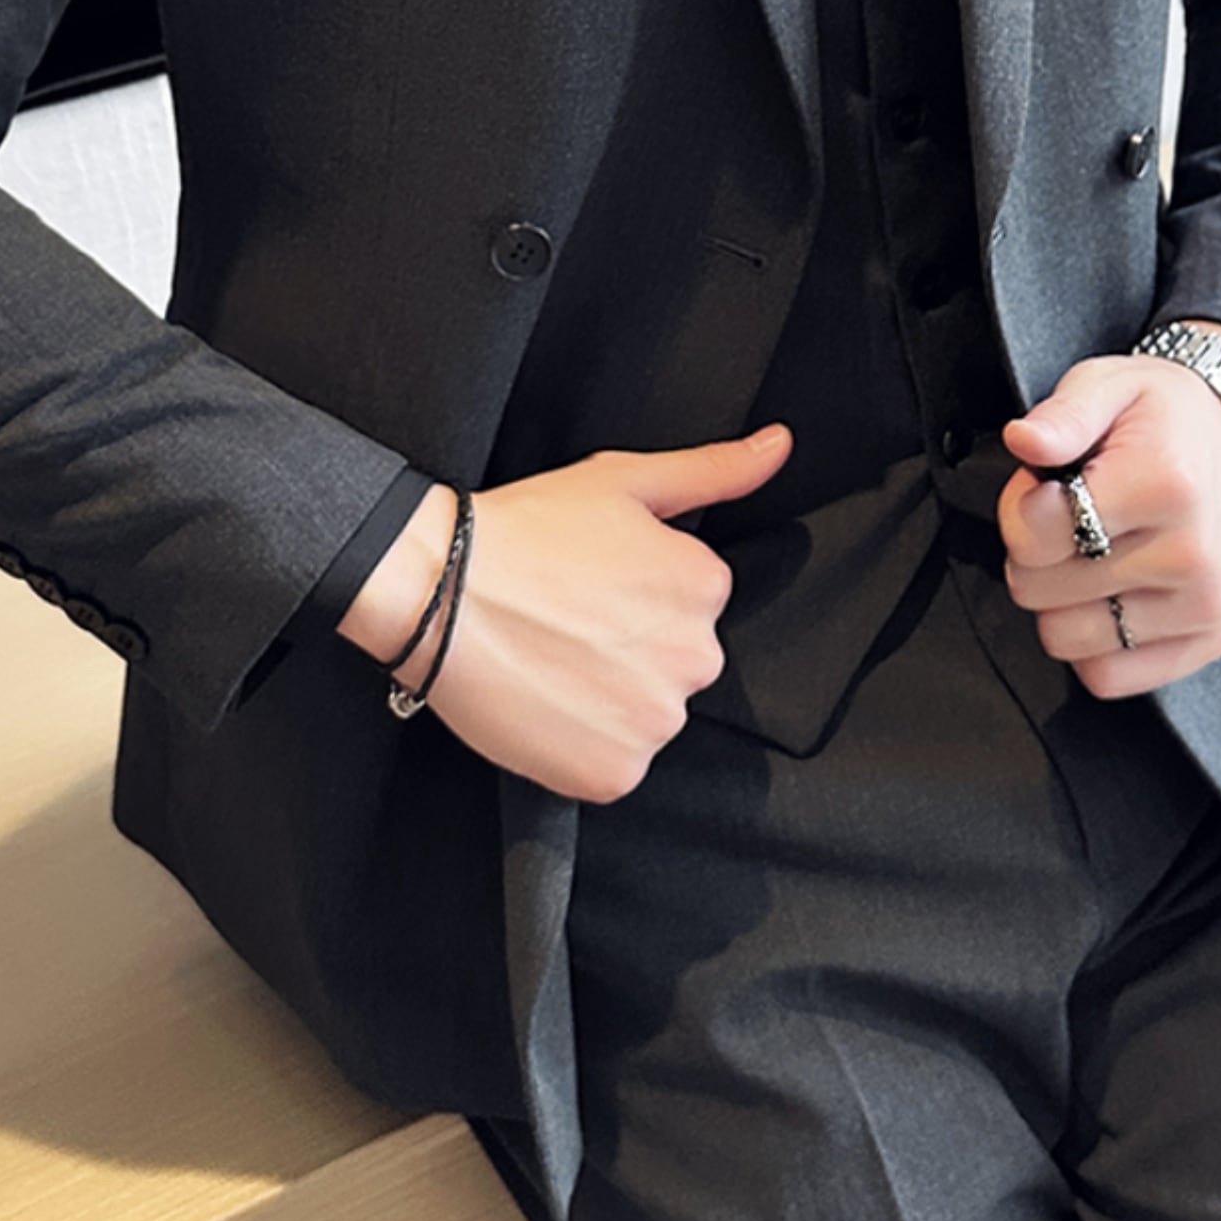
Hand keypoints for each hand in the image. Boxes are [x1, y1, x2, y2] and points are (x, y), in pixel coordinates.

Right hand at [338, 425, 792, 801]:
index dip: (635, 593)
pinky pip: (613, 766)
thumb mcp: (624, 480)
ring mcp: (655, 722)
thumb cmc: (526, 530)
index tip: (590, 584)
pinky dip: (582, 746)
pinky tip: (546, 703)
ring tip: (551, 660)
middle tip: (567, 624)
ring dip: (609, 700)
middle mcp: (696, 659)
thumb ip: (713, 470)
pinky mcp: (614, 774)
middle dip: (631, 649)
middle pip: (675, 663)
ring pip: (646, 716)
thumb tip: (780, 446)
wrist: (439, 592)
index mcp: (705, 589)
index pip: (690, 603)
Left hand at [998, 352, 1220, 699]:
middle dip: (1037, 553)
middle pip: (1038, 589)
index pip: (1033, 535)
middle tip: (1071, 518)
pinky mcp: (1211, 638)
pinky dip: (1092, 643)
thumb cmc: (1157, 416)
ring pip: (1064, 639)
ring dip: (1060, 600)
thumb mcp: (1106, 384)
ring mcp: (1204, 604)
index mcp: (1163, 486)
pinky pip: (1107, 678)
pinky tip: (1110, 593)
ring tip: (1091, 553)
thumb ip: (1061, 414)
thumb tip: (1022, 440)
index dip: (1020, 507)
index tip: (1047, 485)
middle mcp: (1191, 554)